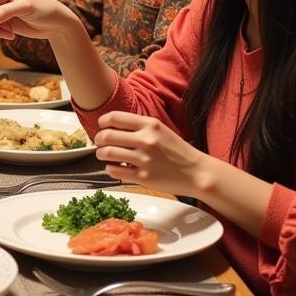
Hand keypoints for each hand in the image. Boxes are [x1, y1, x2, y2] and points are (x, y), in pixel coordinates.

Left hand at [92, 111, 209, 196]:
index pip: (115, 118)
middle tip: (99, 142)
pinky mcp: (143, 177)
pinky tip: (114, 167)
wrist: (197, 173)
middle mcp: (146, 140)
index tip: (101, 126)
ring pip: (107, 153)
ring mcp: (144, 159)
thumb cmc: (178, 151)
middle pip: (107, 136)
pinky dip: (109, 168)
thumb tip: (112, 127)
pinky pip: (114, 171)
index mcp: (150, 125)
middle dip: (98, 139)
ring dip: (101, 154)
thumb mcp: (161, 130)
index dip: (102, 122)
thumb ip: (139, 127)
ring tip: (103, 155)